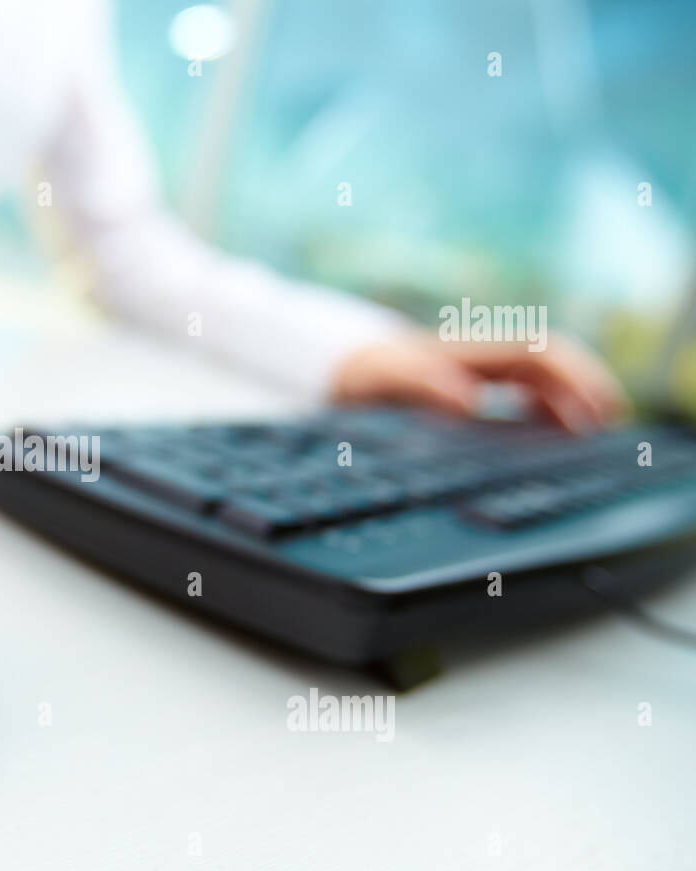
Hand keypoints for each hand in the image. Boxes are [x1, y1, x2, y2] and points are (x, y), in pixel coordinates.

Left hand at [330, 335, 627, 429]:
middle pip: (551, 362)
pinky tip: (554, 434)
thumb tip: (471, 402)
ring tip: (594, 433)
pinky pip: (523, 392)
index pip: (539, 354)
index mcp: (470, 353)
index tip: (595, 410)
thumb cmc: (365, 376)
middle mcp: (482, 357)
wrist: (342, 371)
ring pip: (541, 378)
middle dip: (585, 388)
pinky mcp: (472, 387)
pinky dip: (546, 409)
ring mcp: (479, 370)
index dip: (574, 378)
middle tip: (610, 425)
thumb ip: (424, 386)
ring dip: (571, 399)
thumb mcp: (386, 380)